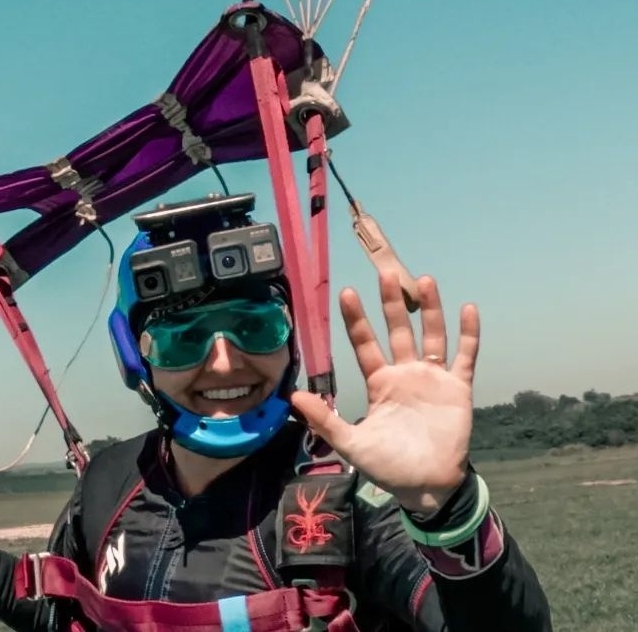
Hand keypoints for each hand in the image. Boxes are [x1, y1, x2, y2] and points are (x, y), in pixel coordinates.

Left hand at [291, 272, 478, 514]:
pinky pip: (464, 356)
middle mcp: (405, 373)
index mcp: (379, 382)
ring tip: (425, 280)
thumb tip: (293, 396)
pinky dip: (467, 334)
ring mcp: (432, 378)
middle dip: (391, 303)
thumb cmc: (388, 467)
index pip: (365, 343)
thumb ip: (325, 420)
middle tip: (385, 271)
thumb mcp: (352, 444)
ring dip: (430, 309)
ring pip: (431, 335)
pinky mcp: (458, 389)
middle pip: (397, 330)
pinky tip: (467, 308)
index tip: (347, 292)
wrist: (426, 489)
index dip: (357, 320)